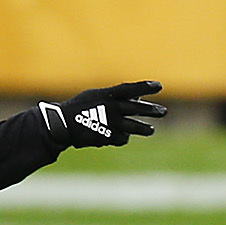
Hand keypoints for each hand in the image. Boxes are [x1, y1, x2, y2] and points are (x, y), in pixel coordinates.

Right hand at [41, 80, 165, 148]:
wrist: (62, 125)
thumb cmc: (80, 107)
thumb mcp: (95, 96)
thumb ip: (115, 96)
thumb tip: (137, 97)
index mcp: (106, 95)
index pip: (130, 89)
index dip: (145, 87)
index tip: (159, 86)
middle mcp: (110, 108)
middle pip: (137, 109)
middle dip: (152, 110)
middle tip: (163, 112)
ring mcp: (109, 123)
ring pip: (134, 127)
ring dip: (145, 129)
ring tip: (151, 130)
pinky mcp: (107, 137)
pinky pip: (122, 138)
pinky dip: (122, 137)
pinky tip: (120, 136)